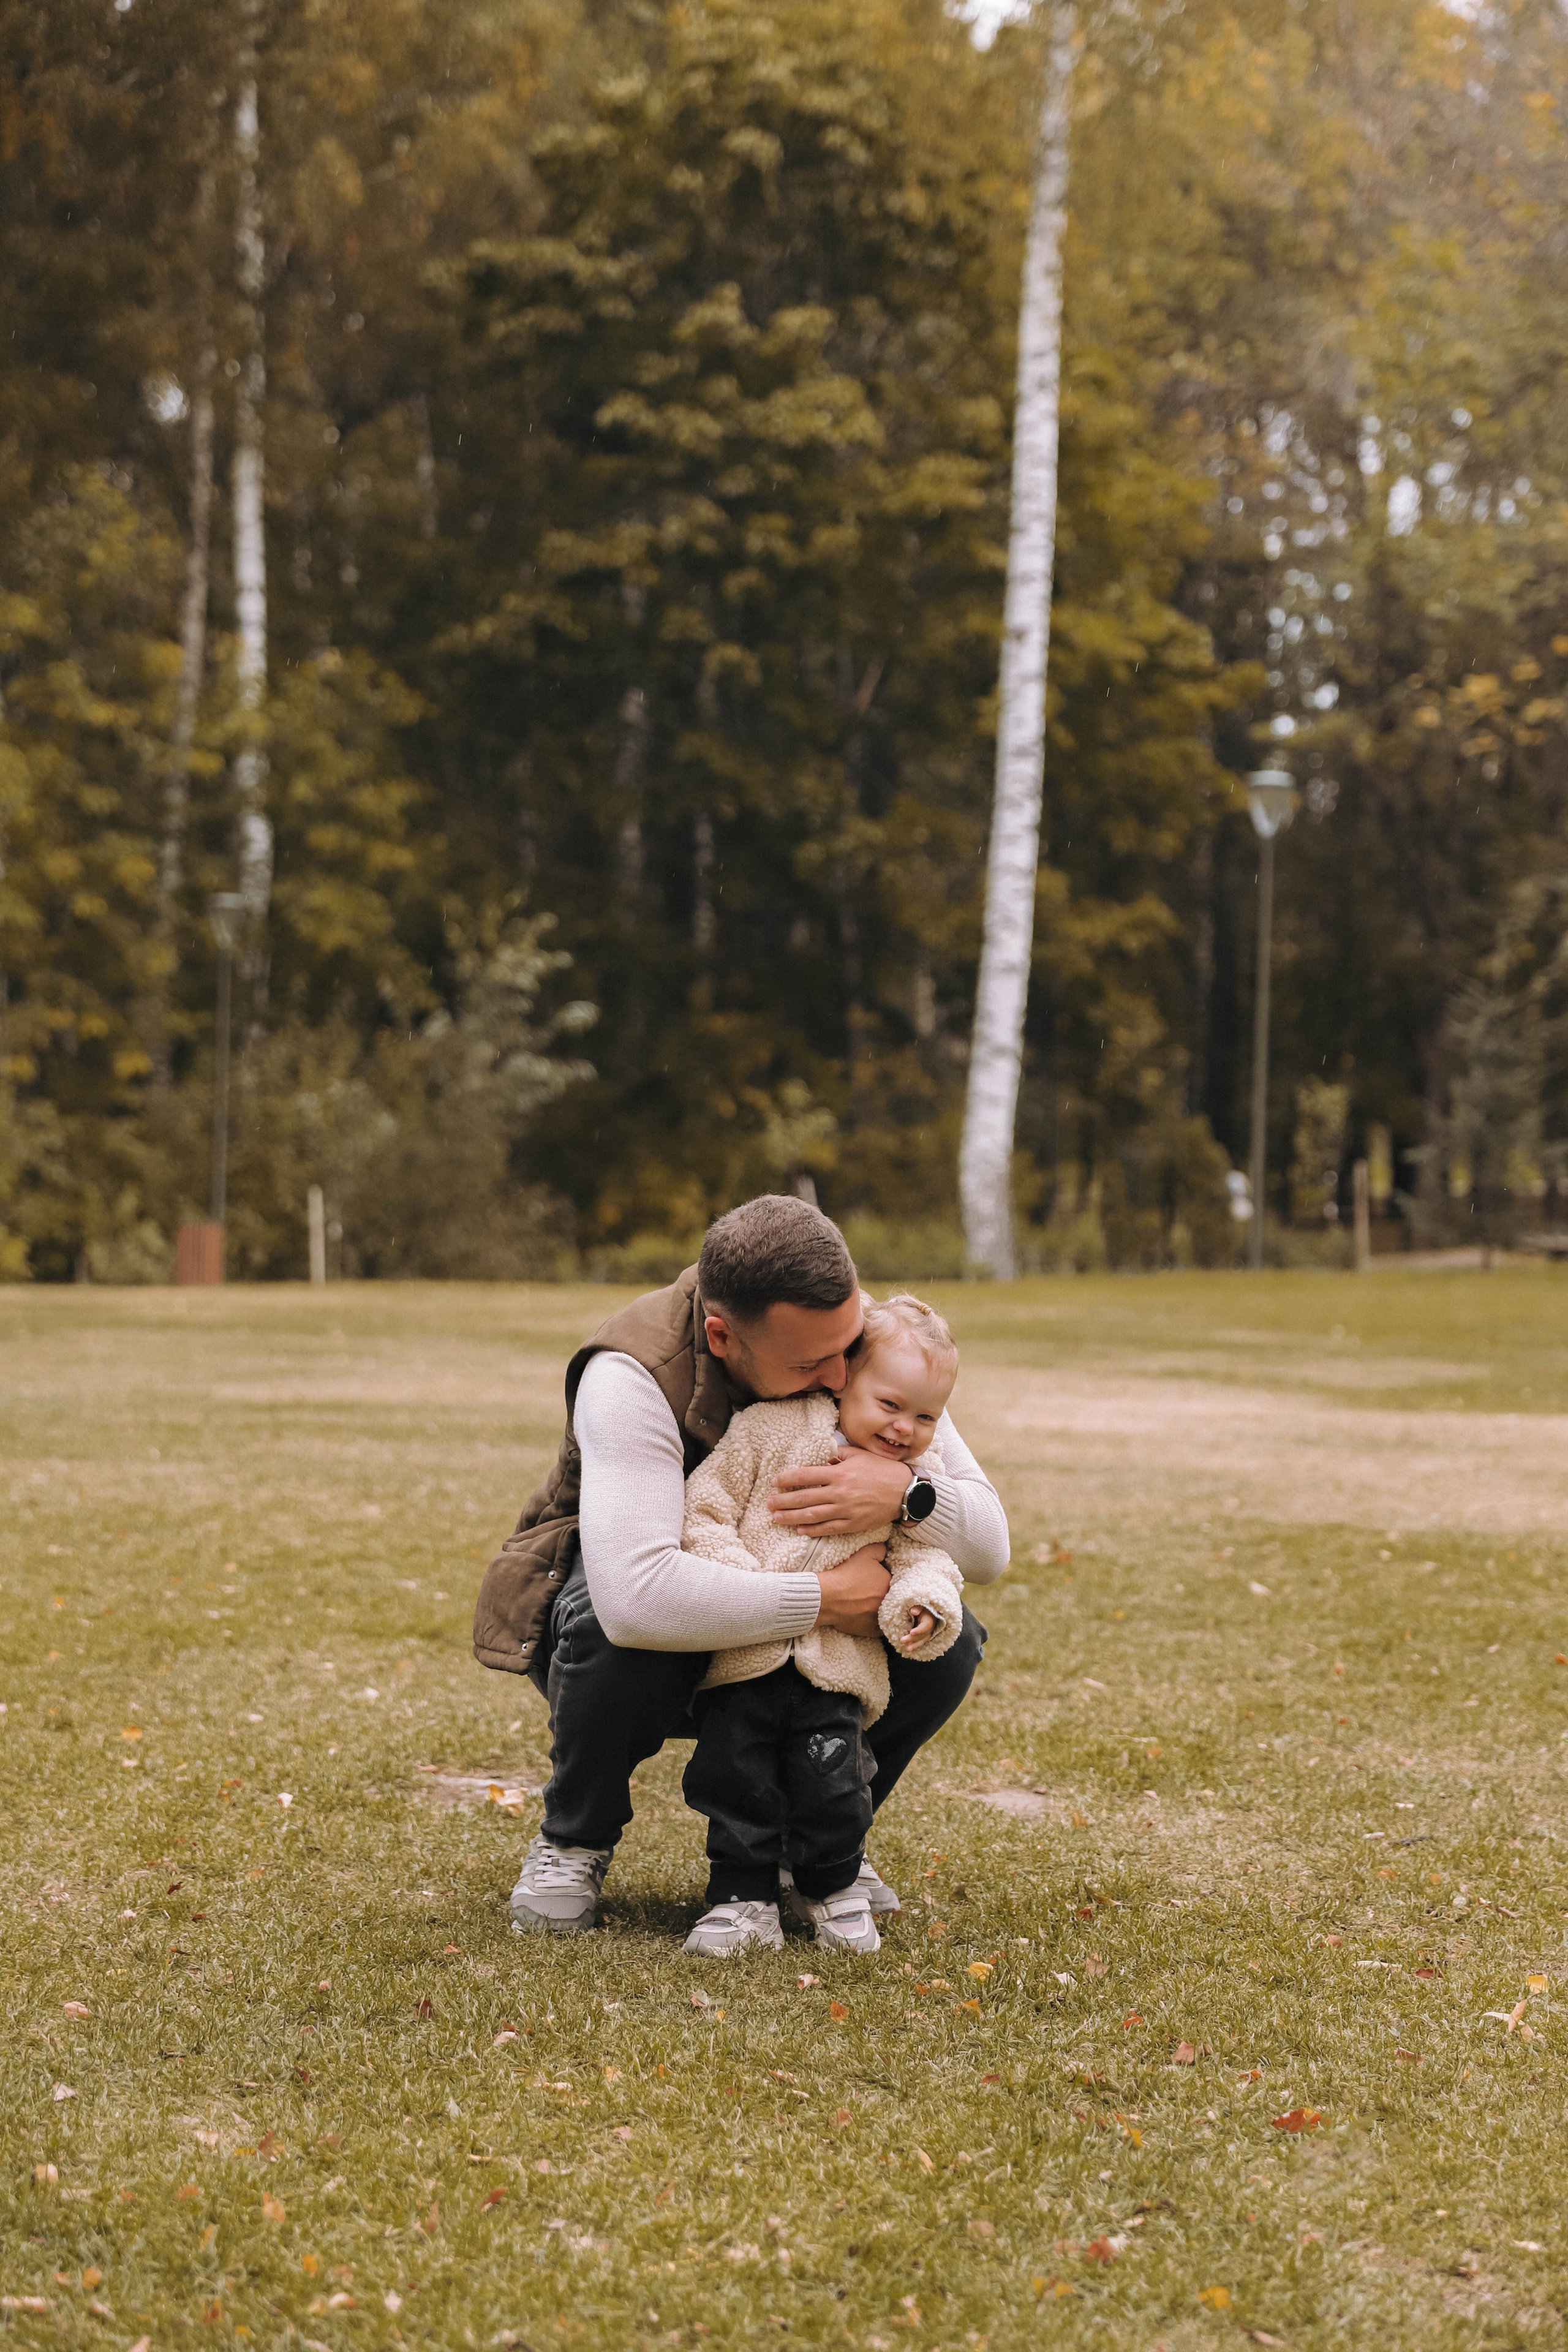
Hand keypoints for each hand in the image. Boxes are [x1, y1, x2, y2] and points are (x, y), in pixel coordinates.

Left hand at [770, 1450, 911, 1536]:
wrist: (906, 1492)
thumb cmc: (882, 1470)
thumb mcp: (859, 1455)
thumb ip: (838, 1454)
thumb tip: (821, 1454)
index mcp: (839, 1473)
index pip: (805, 1475)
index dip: (787, 1479)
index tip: (775, 1481)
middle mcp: (839, 1493)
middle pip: (804, 1498)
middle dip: (783, 1501)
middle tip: (768, 1503)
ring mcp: (845, 1511)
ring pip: (812, 1516)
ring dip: (791, 1517)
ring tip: (777, 1518)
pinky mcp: (853, 1524)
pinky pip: (828, 1529)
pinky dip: (812, 1530)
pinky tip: (799, 1530)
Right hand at [813, 1543, 890, 1637]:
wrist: (826, 1598)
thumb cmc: (845, 1574)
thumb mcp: (865, 1552)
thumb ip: (881, 1549)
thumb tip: (886, 1551)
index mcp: (890, 1584)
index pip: (895, 1579)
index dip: (884, 1577)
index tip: (874, 1577)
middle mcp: (890, 1603)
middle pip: (890, 1596)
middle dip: (883, 1592)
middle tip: (869, 1589)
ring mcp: (881, 1619)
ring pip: (886, 1612)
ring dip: (879, 1608)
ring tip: (866, 1602)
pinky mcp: (871, 1631)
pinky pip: (877, 1627)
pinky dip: (872, 1621)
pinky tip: (864, 1614)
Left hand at [897, 1605, 937, 1652]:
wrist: (928, 1611)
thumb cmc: (922, 1607)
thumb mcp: (921, 1605)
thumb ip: (918, 1607)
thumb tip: (913, 1611)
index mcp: (930, 1620)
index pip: (925, 1626)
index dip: (919, 1630)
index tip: (911, 1632)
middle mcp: (930, 1628)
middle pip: (922, 1635)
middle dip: (912, 1639)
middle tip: (901, 1641)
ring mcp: (928, 1633)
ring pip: (922, 1641)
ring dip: (914, 1645)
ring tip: (907, 1649)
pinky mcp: (925, 1636)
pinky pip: (920, 1642)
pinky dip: (915, 1645)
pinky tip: (908, 1649)